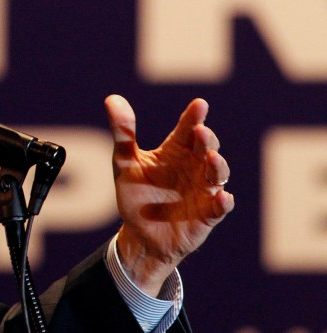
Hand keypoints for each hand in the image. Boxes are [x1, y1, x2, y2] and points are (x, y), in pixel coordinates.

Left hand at [105, 95, 233, 296]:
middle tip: (200, 131)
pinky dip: (223, 203)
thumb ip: (123, 133)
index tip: (199, 104)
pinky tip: (222, 197)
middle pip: (206, 148)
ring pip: (218, 175)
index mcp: (175, 151)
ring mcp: (202, 191)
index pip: (187, 129)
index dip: (194, 116)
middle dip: (206, 139)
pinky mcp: (206, 216)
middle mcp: (193, 167)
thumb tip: (112, 98)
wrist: (139, 235)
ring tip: (211, 157)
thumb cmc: (136, 194)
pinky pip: (219, 208)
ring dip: (217, 166)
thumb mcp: (124, 162)